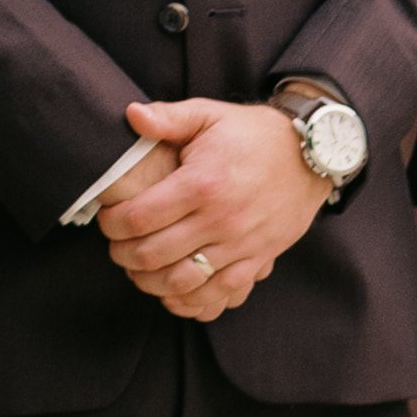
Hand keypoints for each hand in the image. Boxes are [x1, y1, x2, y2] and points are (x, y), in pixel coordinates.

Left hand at [89, 94, 323, 318]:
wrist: (310, 153)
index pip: (140, 217)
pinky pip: (221, 295)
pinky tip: (174, 293)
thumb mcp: (209, 114)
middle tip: (116, 248)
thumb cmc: (253, 134)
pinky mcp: (259, 259)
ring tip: (138, 271)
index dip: (113, 225)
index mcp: (202, 183)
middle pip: (154, 255)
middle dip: (124, 256)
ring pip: (183, 282)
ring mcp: (242, 244)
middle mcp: (221, 219)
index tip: (106, 220)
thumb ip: (168, 117)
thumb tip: (130, 115)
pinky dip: (192, 302)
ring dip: (151, 283)